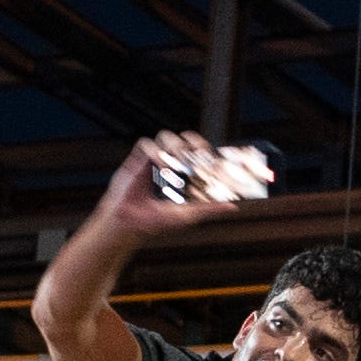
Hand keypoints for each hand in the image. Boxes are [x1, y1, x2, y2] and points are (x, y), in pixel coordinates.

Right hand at [95, 131, 226, 239]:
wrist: (127, 224)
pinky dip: (155, 153)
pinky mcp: (136, 160)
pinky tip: (162, 168)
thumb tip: (233, 207)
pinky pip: (146, 145)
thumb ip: (208, 209)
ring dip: (174, 146)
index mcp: (179, 172)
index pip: (193, 149)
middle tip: (195, 153)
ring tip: (178, 162)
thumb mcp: (186, 215)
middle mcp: (166, 163)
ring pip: (164, 137)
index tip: (208, 151)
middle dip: (189, 142)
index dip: (201, 145)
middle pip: (180, 139)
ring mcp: (151, 160)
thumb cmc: (154, 221)